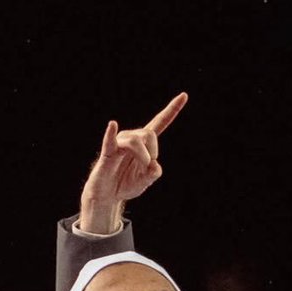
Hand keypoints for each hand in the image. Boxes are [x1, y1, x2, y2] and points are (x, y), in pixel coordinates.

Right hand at [78, 92, 187, 234]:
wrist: (108, 195)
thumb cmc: (125, 184)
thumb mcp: (144, 182)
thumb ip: (153, 174)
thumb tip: (155, 164)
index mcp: (144, 143)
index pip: (159, 122)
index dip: (172, 110)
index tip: (184, 95)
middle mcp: (132, 138)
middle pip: (148, 133)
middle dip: (153, 151)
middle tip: (147, 166)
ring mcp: (119, 144)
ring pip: (135, 140)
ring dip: (142, 156)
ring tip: (139, 169)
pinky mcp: (108, 153)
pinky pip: (110, 141)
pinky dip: (111, 133)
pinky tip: (112, 125)